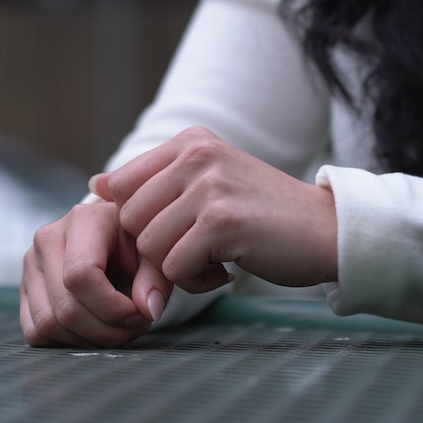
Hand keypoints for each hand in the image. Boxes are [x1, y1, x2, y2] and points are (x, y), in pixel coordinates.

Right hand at [20, 202, 171, 347]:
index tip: (140, 314)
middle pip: (65, 308)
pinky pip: (36, 332)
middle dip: (106, 330)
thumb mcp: (153, 252)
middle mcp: (47, 240)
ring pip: (48, 325)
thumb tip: (148, 311)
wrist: (114, 234)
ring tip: (118, 328)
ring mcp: (31, 266)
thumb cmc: (135, 241)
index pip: (81, 276)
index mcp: (81, 220)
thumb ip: (155, 279)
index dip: (113, 307)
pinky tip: (95, 330)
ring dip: (89, 340)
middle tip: (135, 326)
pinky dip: (68, 342)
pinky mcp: (26, 290)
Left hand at [90, 126, 337, 292]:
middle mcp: (197, 155)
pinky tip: (226, 270)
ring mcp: (210, 185)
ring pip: (149, 245)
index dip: (139, 222)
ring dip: (178, 267)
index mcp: (190, 142)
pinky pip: (175, 266)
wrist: (327, 231)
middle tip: (197, 251)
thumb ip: (155, 184)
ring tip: (214, 259)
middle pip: (130, 219)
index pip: (121, 185)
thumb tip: (95, 186)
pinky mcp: (222, 221)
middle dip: (157, 248)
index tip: (175, 233)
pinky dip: (196, 281)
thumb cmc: (265, 216)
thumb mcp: (210, 185)